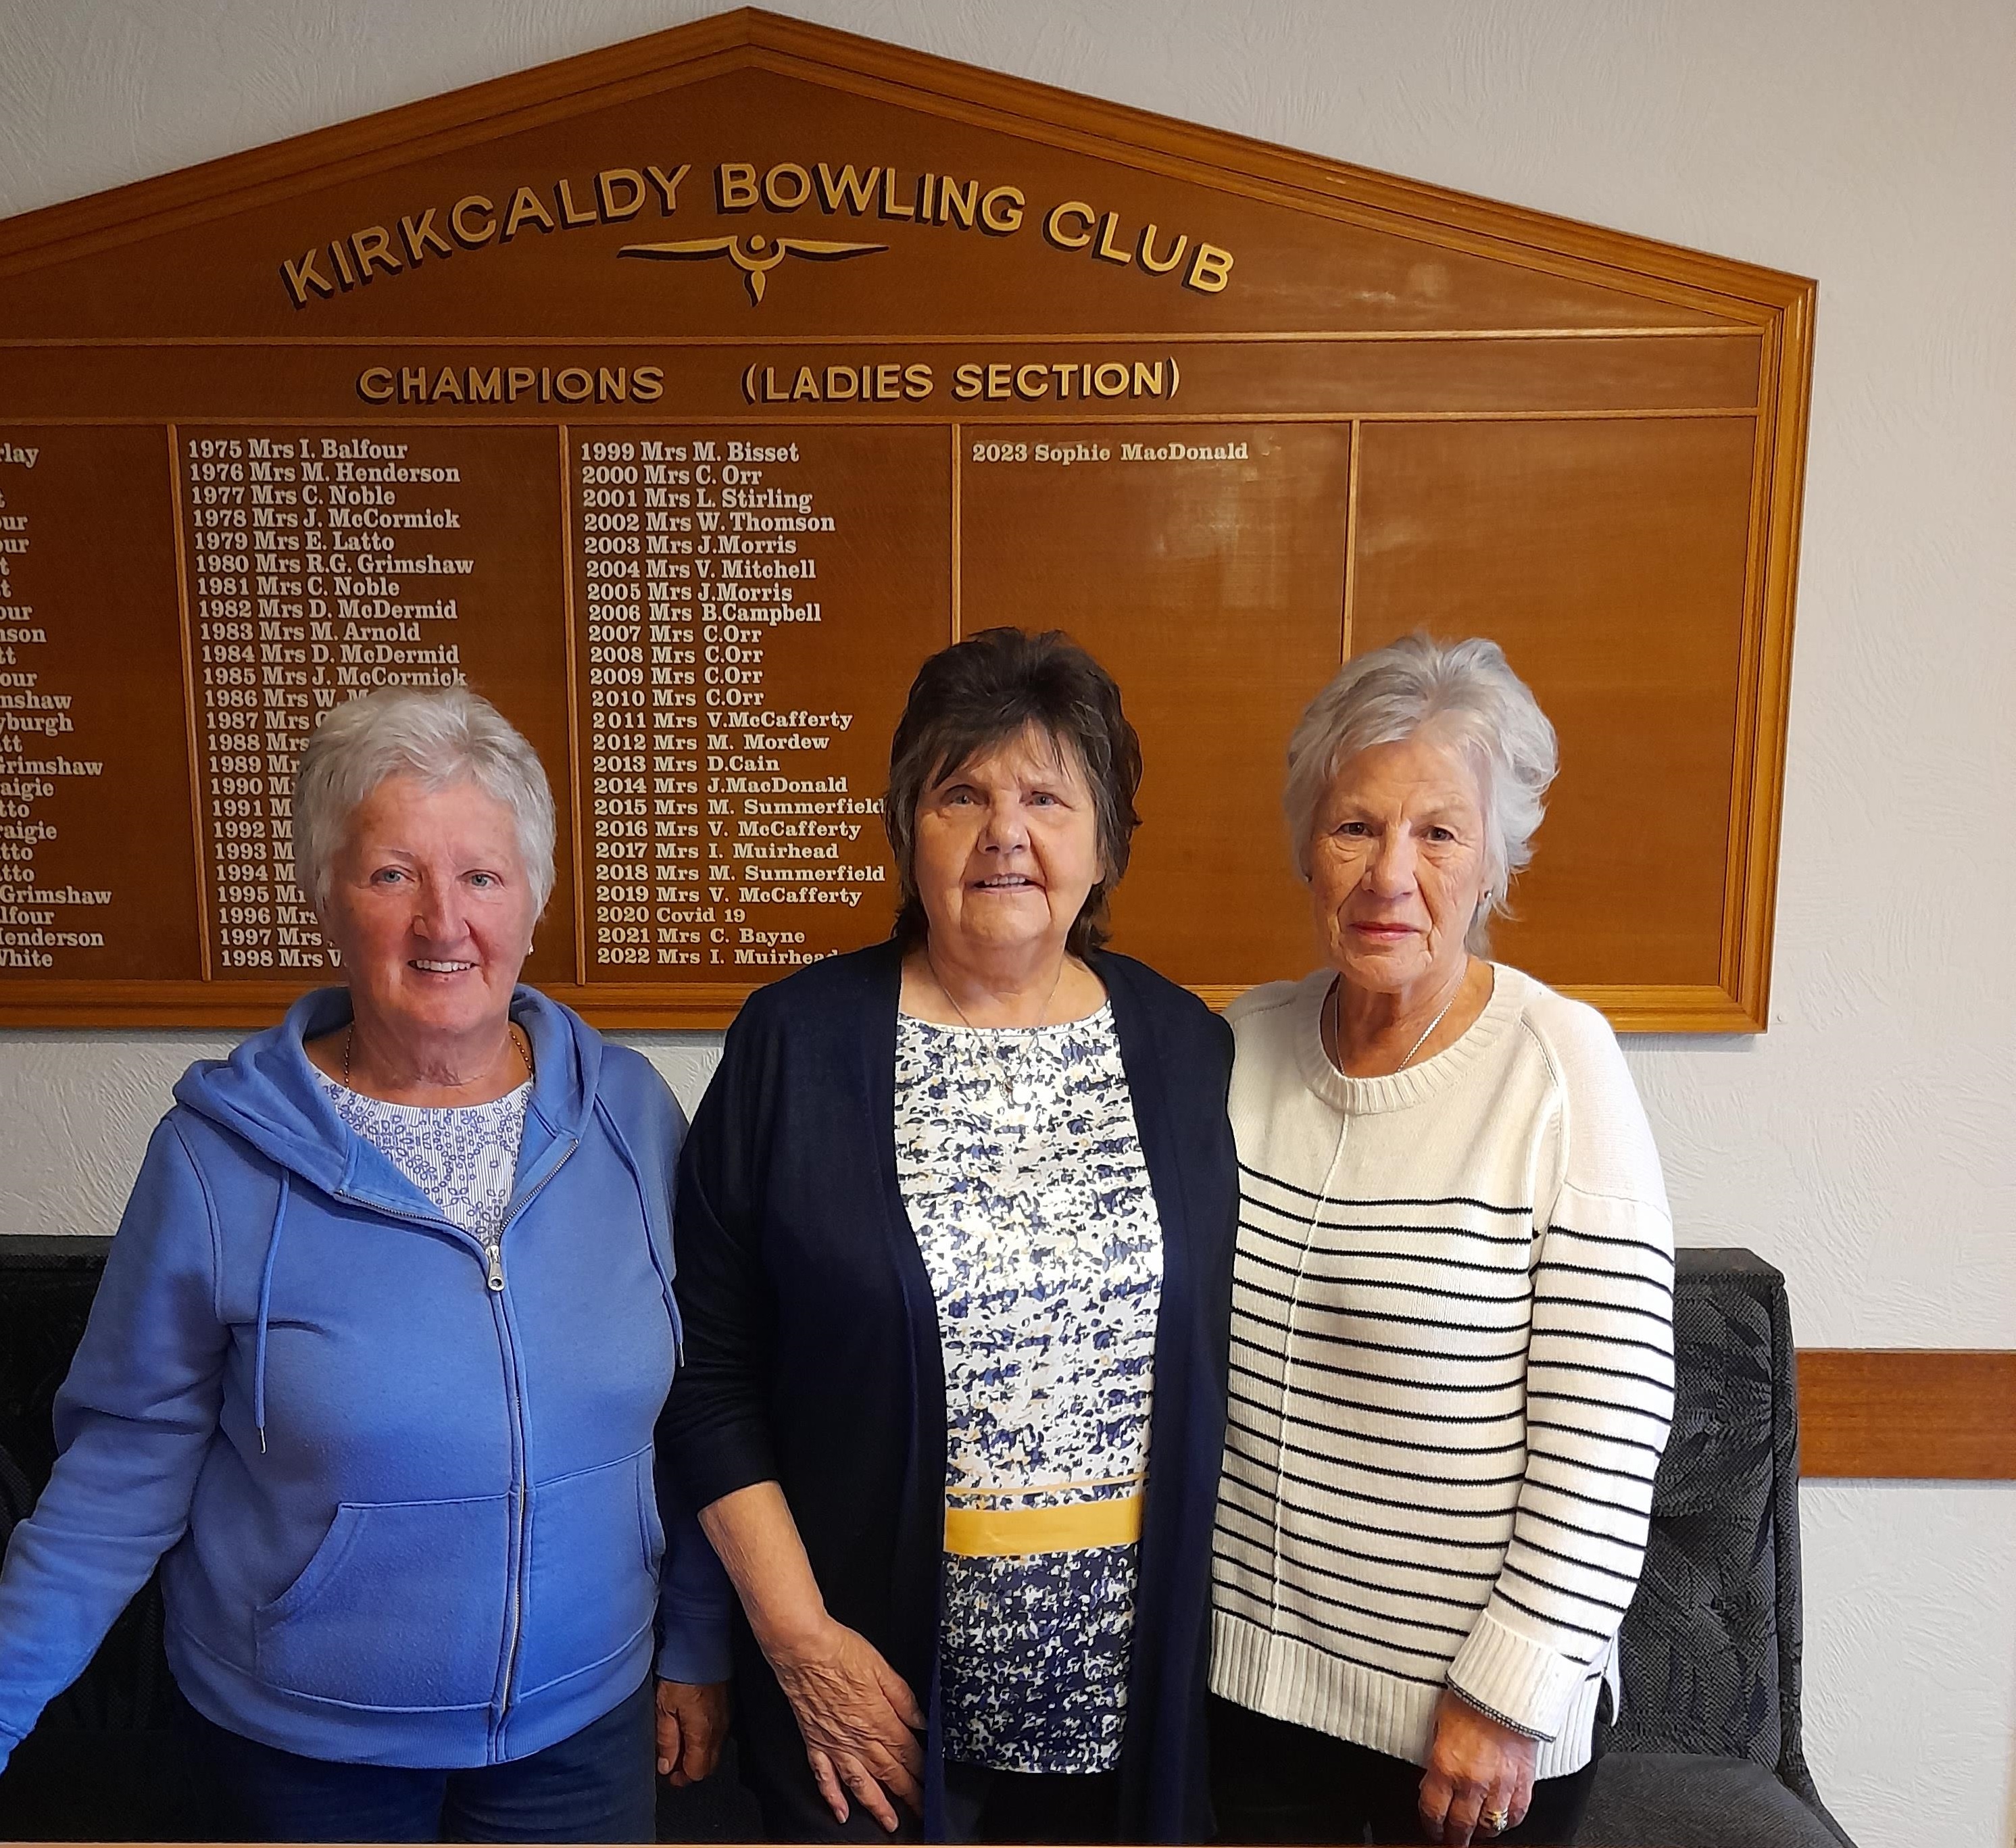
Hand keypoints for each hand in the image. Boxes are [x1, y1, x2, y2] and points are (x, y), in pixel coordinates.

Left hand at [654, 1678, 729, 1785]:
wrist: (703, 1646)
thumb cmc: (682, 1674)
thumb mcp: (664, 1708)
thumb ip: (666, 1740)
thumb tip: (666, 1765)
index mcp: (703, 1734)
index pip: (698, 1772)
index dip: (682, 1777)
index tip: (669, 1774)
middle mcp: (719, 1729)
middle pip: (709, 1765)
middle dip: (691, 1768)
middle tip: (673, 1762)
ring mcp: (726, 1717)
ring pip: (715, 1749)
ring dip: (698, 1753)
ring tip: (680, 1743)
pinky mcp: (728, 1706)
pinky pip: (719, 1732)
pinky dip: (706, 1738)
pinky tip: (692, 1728)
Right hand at [766, 1616, 924, 1831]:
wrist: (804, 1650)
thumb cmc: (842, 1653)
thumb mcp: (883, 1669)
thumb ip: (904, 1699)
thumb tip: (923, 1722)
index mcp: (880, 1719)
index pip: (907, 1753)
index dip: (922, 1771)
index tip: (932, 1784)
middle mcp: (859, 1739)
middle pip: (889, 1774)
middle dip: (908, 1795)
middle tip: (921, 1811)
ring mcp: (836, 1745)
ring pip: (861, 1784)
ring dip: (877, 1806)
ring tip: (890, 1823)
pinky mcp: (815, 1743)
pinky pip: (825, 1778)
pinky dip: (833, 1798)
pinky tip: (841, 1813)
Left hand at [1418, 1688, 1538, 1844]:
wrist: (1506, 1688)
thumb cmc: (1470, 1699)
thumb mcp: (1438, 1726)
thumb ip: (1437, 1758)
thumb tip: (1433, 1781)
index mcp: (1446, 1767)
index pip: (1434, 1811)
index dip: (1431, 1825)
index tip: (1432, 1828)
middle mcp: (1472, 1782)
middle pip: (1461, 1826)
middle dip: (1454, 1837)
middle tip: (1452, 1840)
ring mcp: (1500, 1786)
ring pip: (1489, 1826)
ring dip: (1480, 1832)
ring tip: (1475, 1832)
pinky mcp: (1524, 1783)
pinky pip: (1516, 1815)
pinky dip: (1508, 1822)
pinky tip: (1501, 1820)